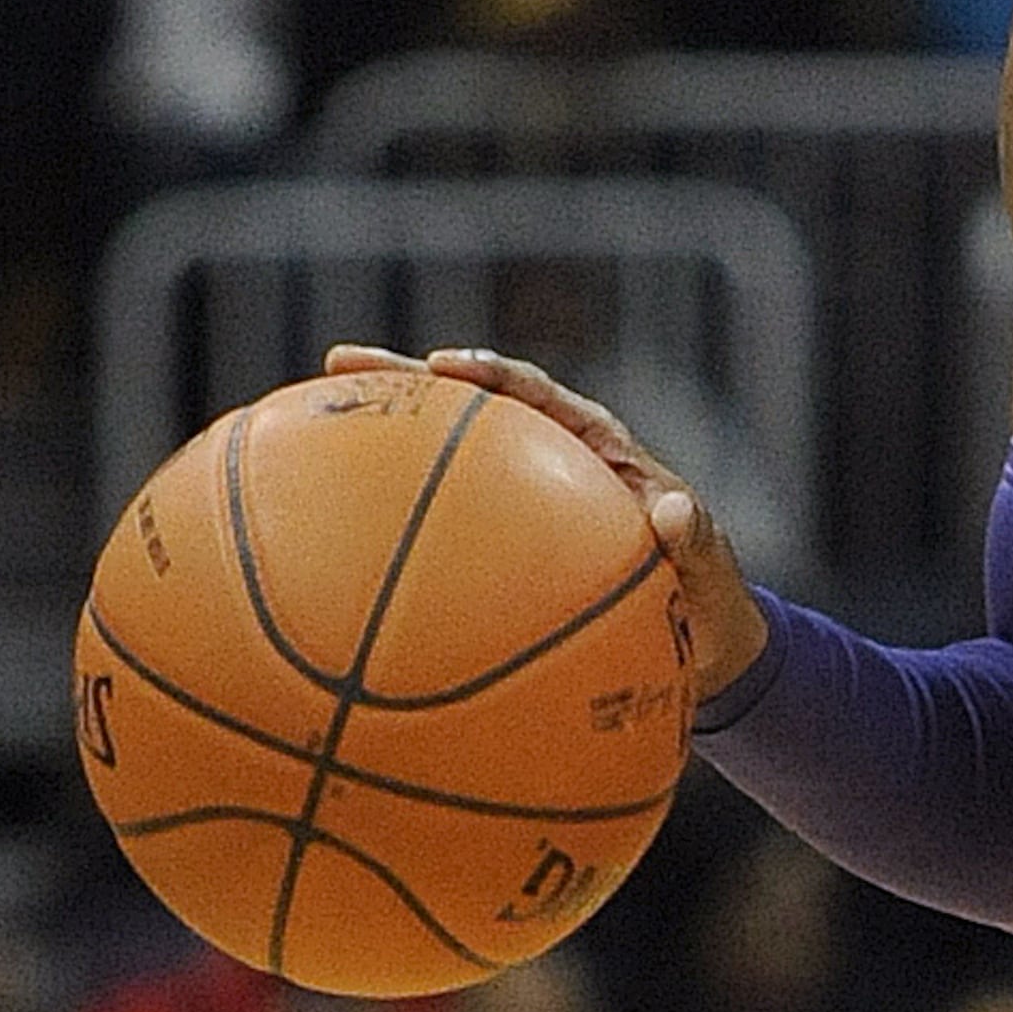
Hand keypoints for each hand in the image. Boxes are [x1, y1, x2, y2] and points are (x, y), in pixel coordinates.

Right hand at [323, 344, 769, 696]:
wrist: (695, 646)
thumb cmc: (705, 601)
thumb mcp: (709, 572)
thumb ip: (696, 542)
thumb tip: (675, 511)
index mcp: (601, 453)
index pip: (540, 396)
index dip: (493, 374)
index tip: (445, 366)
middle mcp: (552, 465)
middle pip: (469, 412)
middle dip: (406, 382)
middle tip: (338, 365)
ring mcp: (521, 508)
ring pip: (443, 465)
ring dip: (381, 445)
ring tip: (303, 422)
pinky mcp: (501, 552)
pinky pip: (440, 534)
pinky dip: (390, 531)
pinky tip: (328, 542)